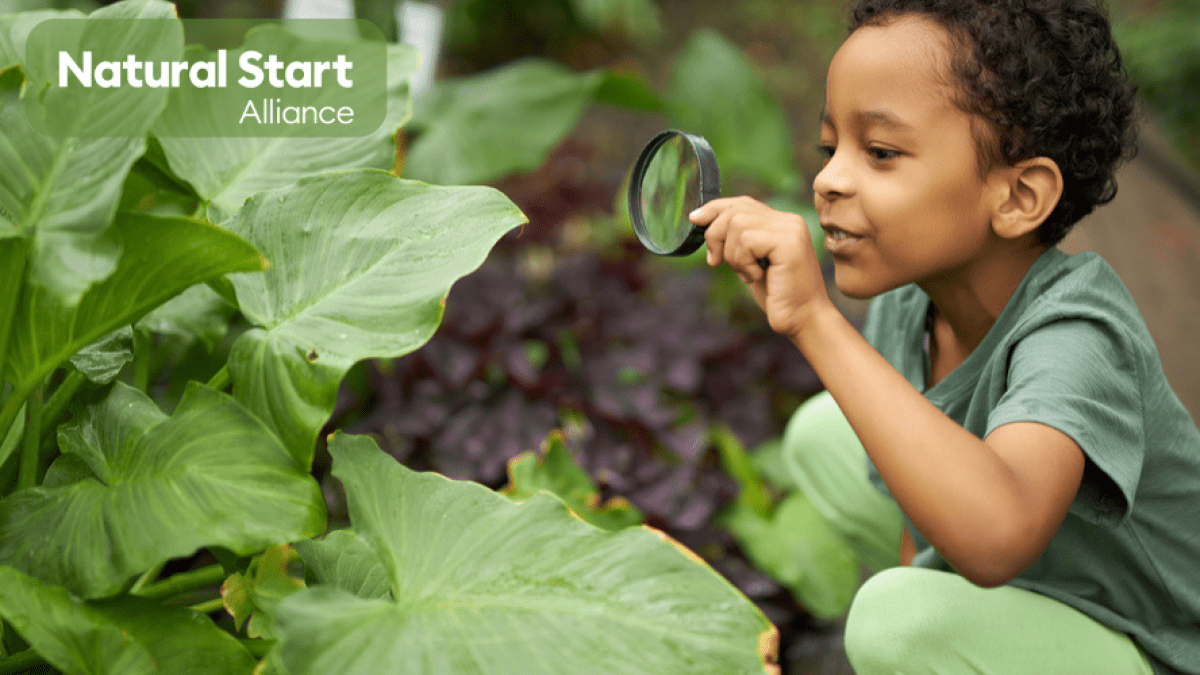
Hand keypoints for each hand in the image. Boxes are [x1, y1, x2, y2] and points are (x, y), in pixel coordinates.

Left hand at [690, 196, 829, 339]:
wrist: (802, 319)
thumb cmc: (776, 295)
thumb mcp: (750, 262)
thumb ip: (735, 241)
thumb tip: (702, 221)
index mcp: (781, 222)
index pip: (742, 203)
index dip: (714, 209)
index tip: (694, 219)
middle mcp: (788, 221)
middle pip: (735, 210)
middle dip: (716, 236)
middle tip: (715, 262)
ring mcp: (790, 229)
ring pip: (737, 224)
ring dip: (732, 254)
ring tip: (747, 273)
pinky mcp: (789, 243)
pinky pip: (747, 240)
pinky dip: (743, 262)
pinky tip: (757, 277)